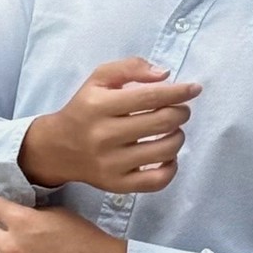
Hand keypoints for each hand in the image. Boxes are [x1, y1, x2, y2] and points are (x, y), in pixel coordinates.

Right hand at [19, 57, 200, 193]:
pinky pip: (157, 181)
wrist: (57, 148)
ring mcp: (110, 164)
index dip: (178, 92)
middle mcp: (104, 136)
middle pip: (161, 122)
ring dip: (178, 136)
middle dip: (181, 113)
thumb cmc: (84, 109)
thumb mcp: (98, 79)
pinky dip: (172, 167)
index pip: (149, 97)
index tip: (194, 89)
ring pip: (164, 151)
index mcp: (99, 105)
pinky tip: (168, 156)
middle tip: (180, 110)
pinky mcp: (116, 185)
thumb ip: (130, 68)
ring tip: (173, 130)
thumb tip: (165, 75)